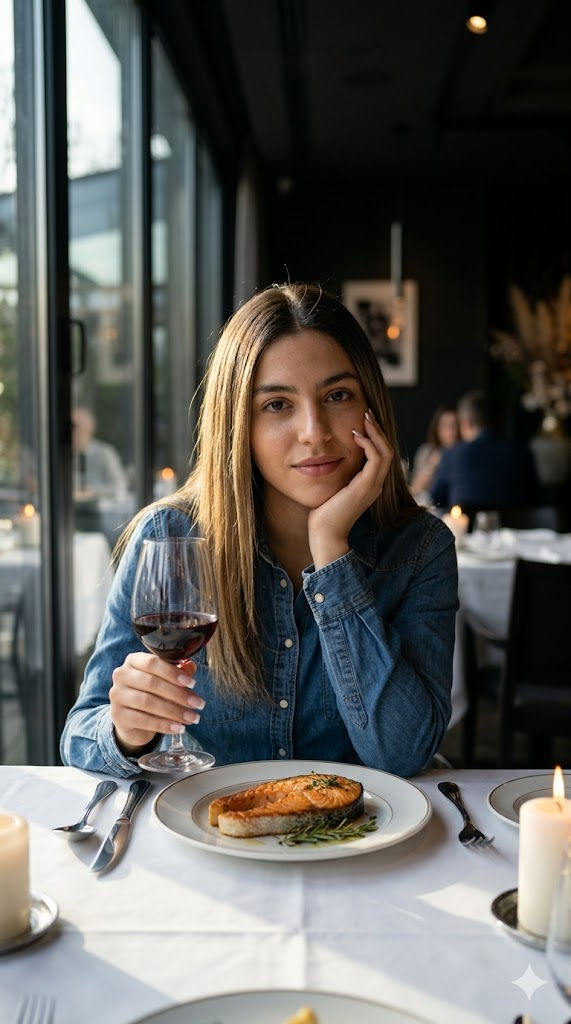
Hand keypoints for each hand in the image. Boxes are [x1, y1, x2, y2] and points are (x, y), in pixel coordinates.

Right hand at [109, 653, 204, 754]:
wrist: (131, 718)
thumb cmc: (151, 692)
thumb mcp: (164, 680)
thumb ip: (178, 672)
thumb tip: (191, 667)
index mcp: (133, 660)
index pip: (152, 663)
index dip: (173, 673)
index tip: (192, 684)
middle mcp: (121, 675)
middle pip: (151, 683)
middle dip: (178, 694)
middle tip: (198, 704)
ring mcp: (117, 696)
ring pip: (148, 703)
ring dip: (174, 711)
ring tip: (192, 718)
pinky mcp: (118, 716)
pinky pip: (143, 720)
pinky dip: (164, 725)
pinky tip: (178, 728)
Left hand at [308, 409, 392, 568]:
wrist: (324, 533)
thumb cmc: (323, 512)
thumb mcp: (332, 486)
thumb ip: (337, 473)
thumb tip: (327, 457)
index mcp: (370, 484)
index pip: (380, 454)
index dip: (375, 436)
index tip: (363, 420)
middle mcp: (376, 484)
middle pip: (387, 450)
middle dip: (377, 429)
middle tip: (367, 412)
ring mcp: (374, 486)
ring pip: (385, 452)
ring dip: (376, 433)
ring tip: (364, 418)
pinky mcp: (367, 487)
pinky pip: (376, 460)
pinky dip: (369, 444)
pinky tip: (356, 435)